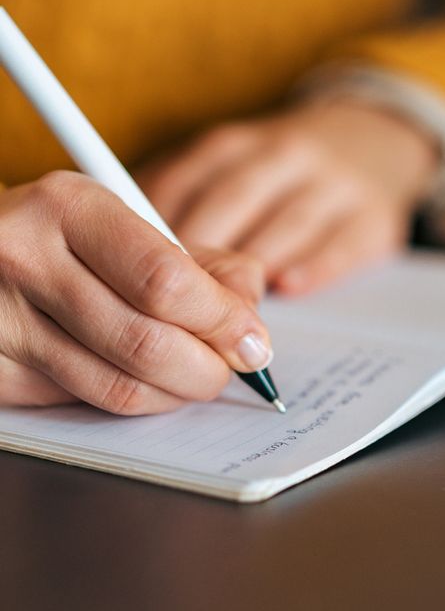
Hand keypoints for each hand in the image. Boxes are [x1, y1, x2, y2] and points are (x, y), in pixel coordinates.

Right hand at [0, 171, 271, 412]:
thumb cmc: (66, 236)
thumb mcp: (128, 222)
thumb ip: (201, 263)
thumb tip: (249, 319)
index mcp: (70, 207)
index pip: (165, 280)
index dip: (222, 320)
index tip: (253, 341)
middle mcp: (25, 258)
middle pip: (145, 342)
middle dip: (207, 369)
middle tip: (230, 368)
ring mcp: (0, 321)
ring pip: (117, 386)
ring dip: (174, 393)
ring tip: (193, 376)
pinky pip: (83, 402)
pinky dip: (131, 400)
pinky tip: (143, 377)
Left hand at [138, 99, 438, 293]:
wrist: (372, 141)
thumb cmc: (279, 171)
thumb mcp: (231, 164)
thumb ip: (184, 198)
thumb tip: (128, 249)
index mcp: (236, 144)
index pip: (186, 182)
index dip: (157, 230)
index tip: (135, 271)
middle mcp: (284, 154)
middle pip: (232, 202)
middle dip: (201, 254)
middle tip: (175, 303)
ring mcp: (333, 183)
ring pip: (285, 223)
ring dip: (252, 267)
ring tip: (225, 309)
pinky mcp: (373, 216)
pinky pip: (341, 243)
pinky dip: (313, 267)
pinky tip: (288, 287)